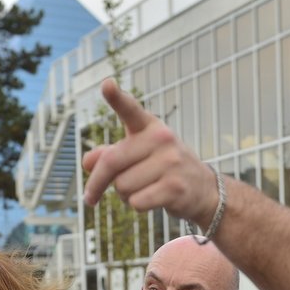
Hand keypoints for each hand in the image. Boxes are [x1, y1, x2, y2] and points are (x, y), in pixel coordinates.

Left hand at [82, 79, 218, 226]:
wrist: (202, 189)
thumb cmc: (162, 168)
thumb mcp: (137, 155)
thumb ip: (109, 155)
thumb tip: (87, 162)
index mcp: (149, 126)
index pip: (131, 110)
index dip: (116, 97)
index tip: (106, 84)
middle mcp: (161, 139)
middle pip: (111, 162)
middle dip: (96, 183)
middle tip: (89, 198)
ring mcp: (171, 162)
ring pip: (123, 186)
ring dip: (124, 195)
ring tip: (141, 189)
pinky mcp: (175, 187)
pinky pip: (137, 202)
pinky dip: (136, 205)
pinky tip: (150, 200)